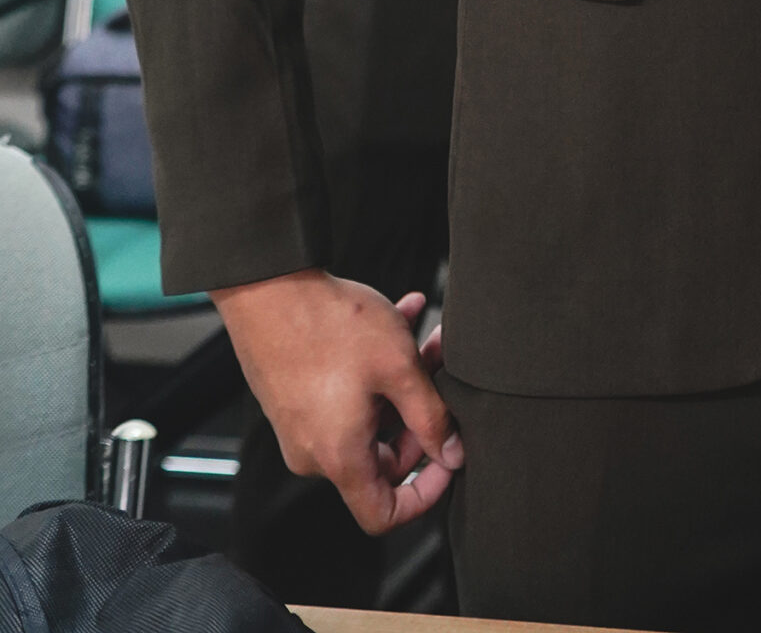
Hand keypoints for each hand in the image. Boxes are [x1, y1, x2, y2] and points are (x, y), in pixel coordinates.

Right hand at [212, 268, 461, 533]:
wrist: (268, 287)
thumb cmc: (328, 325)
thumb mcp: (399, 367)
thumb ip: (431, 416)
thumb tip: (451, 454)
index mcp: (339, 457)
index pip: (382, 515)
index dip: (424, 495)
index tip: (447, 459)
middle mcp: (314, 452)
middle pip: (381, 459)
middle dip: (418, 415)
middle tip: (439, 368)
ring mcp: (300, 426)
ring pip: (368, 418)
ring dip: (399, 382)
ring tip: (423, 332)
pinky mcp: (293, 400)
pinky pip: (344, 399)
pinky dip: (373, 370)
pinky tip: (398, 317)